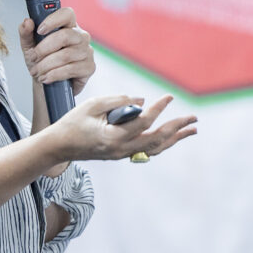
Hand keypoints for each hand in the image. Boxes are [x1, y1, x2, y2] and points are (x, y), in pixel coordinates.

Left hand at [18, 7, 95, 94]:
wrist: (47, 82)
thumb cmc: (41, 61)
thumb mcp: (29, 47)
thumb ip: (26, 33)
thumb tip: (27, 22)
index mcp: (68, 26)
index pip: (67, 14)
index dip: (53, 20)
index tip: (39, 30)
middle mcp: (80, 36)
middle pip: (65, 36)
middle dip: (44, 49)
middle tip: (33, 57)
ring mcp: (87, 51)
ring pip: (66, 55)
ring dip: (46, 65)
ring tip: (37, 71)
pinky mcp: (89, 67)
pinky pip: (71, 69)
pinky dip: (54, 75)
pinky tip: (46, 77)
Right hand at [49, 94, 196, 161]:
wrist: (59, 147)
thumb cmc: (72, 123)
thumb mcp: (92, 105)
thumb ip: (118, 101)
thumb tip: (142, 101)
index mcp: (113, 138)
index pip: (143, 122)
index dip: (158, 109)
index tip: (169, 97)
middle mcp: (121, 150)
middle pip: (156, 140)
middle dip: (177, 128)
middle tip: (193, 118)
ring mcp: (122, 155)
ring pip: (155, 148)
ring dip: (174, 138)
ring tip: (192, 130)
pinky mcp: (121, 154)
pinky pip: (147, 150)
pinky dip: (162, 143)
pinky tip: (171, 136)